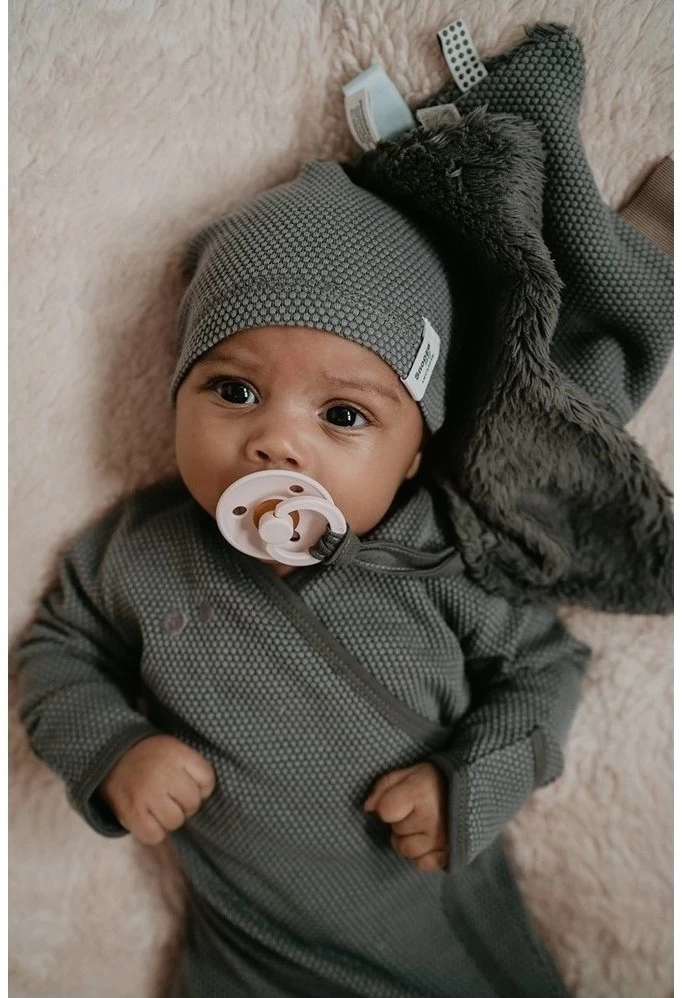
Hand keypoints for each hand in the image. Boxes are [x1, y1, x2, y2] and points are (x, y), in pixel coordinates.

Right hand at [98, 734, 215, 844]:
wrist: (112, 759)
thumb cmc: (151, 759)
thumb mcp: (174, 749)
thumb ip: (192, 768)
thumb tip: (204, 796)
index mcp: (176, 754)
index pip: (207, 778)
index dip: (203, 787)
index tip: (190, 784)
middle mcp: (162, 773)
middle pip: (193, 802)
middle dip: (186, 804)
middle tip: (172, 797)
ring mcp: (146, 794)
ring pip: (176, 821)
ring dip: (171, 819)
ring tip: (160, 807)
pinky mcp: (131, 813)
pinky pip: (155, 836)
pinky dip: (154, 832)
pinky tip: (148, 818)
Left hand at [364, 762, 448, 870]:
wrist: (472, 789)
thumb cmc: (434, 780)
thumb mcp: (407, 773)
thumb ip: (383, 787)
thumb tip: (367, 808)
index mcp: (419, 793)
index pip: (385, 811)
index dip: (388, 806)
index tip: (401, 800)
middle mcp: (431, 819)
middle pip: (396, 831)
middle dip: (401, 821)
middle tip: (416, 810)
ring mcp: (441, 839)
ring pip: (406, 850)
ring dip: (409, 839)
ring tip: (421, 826)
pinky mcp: (450, 854)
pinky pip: (422, 864)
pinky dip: (422, 855)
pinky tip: (428, 841)